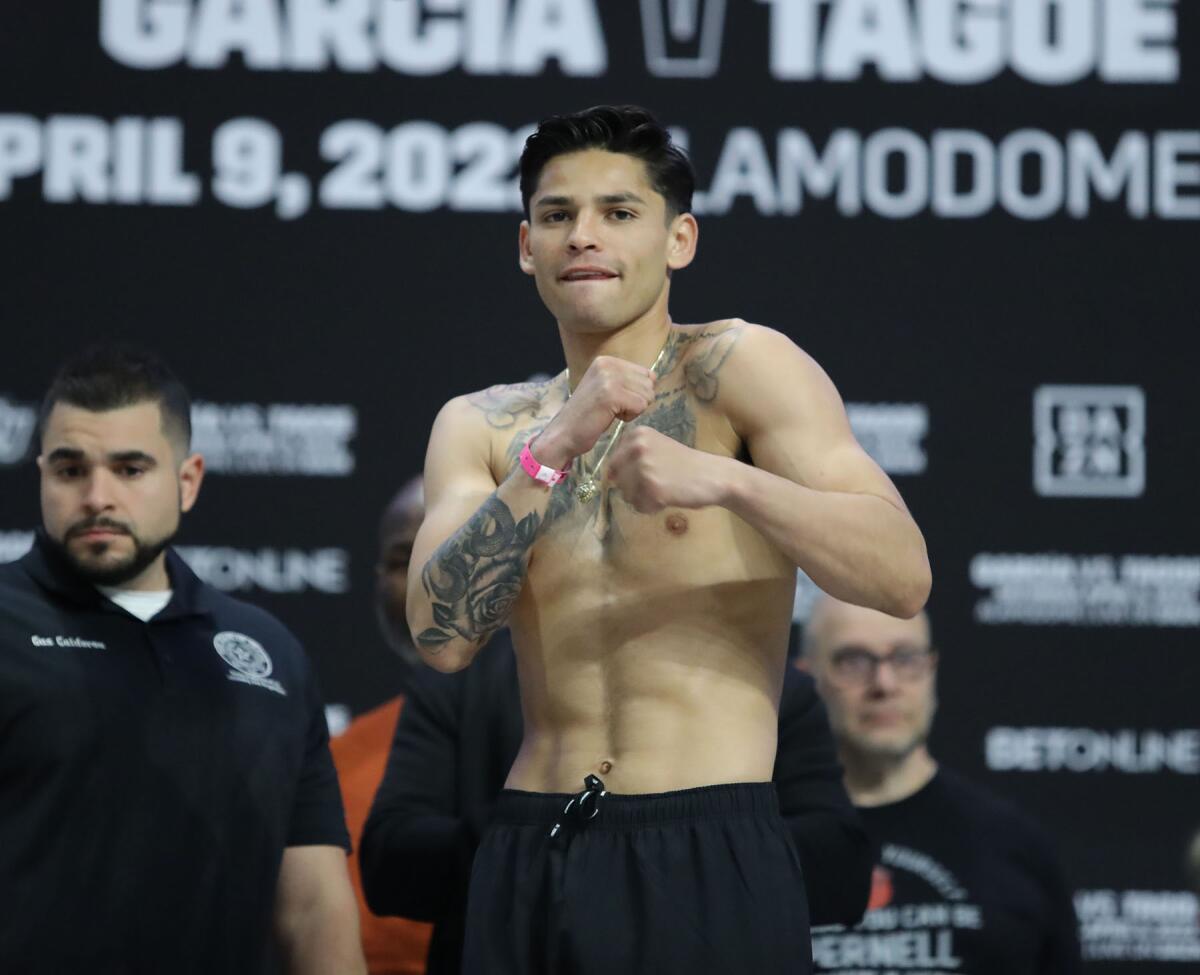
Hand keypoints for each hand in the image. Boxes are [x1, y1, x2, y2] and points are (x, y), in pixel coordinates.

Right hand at [533, 356, 656, 467]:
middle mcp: (607, 364)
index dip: (636, 392)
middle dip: (636, 401)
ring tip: (611, 413)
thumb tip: (654, 377)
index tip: (614, 400)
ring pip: (646, 395)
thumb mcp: (606, 388)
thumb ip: (627, 379)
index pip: (645, 373)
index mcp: (606, 361)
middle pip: (648, 384)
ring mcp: (609, 378)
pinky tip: (611, 418)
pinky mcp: (612, 394)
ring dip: (633, 409)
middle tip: (612, 409)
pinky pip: (640, 406)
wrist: (563, 434)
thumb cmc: (588, 416)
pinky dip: (629, 417)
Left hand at [607, 427, 730, 512]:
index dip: (630, 474)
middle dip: (634, 488)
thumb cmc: (685, 464)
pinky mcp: (652, 489)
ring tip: (665, 489)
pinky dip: (652, 508)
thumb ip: (631, 457)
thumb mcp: (655, 449)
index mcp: (636, 434)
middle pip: (617, 480)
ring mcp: (644, 468)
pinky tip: (668, 497)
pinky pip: (639, 507)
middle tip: (660, 482)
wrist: (713, 476)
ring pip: (626, 495)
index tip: (652, 470)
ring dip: (643, 498)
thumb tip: (608, 477)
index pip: (613, 463)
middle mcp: (637, 447)